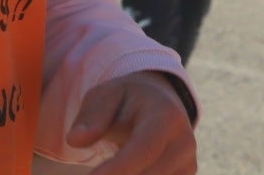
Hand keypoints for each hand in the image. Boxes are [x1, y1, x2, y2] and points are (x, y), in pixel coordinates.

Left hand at [72, 71, 196, 171]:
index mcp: (166, 115)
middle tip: (91, 173)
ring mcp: (188, 164)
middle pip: (148, 174)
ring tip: (105, 167)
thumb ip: (92, 117)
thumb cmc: (126, 100)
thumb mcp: (106, 95)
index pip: (143, 149)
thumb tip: (74, 140)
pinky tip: (122, 169)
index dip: (119, 168)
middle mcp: (185, 142)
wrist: (158, 102)